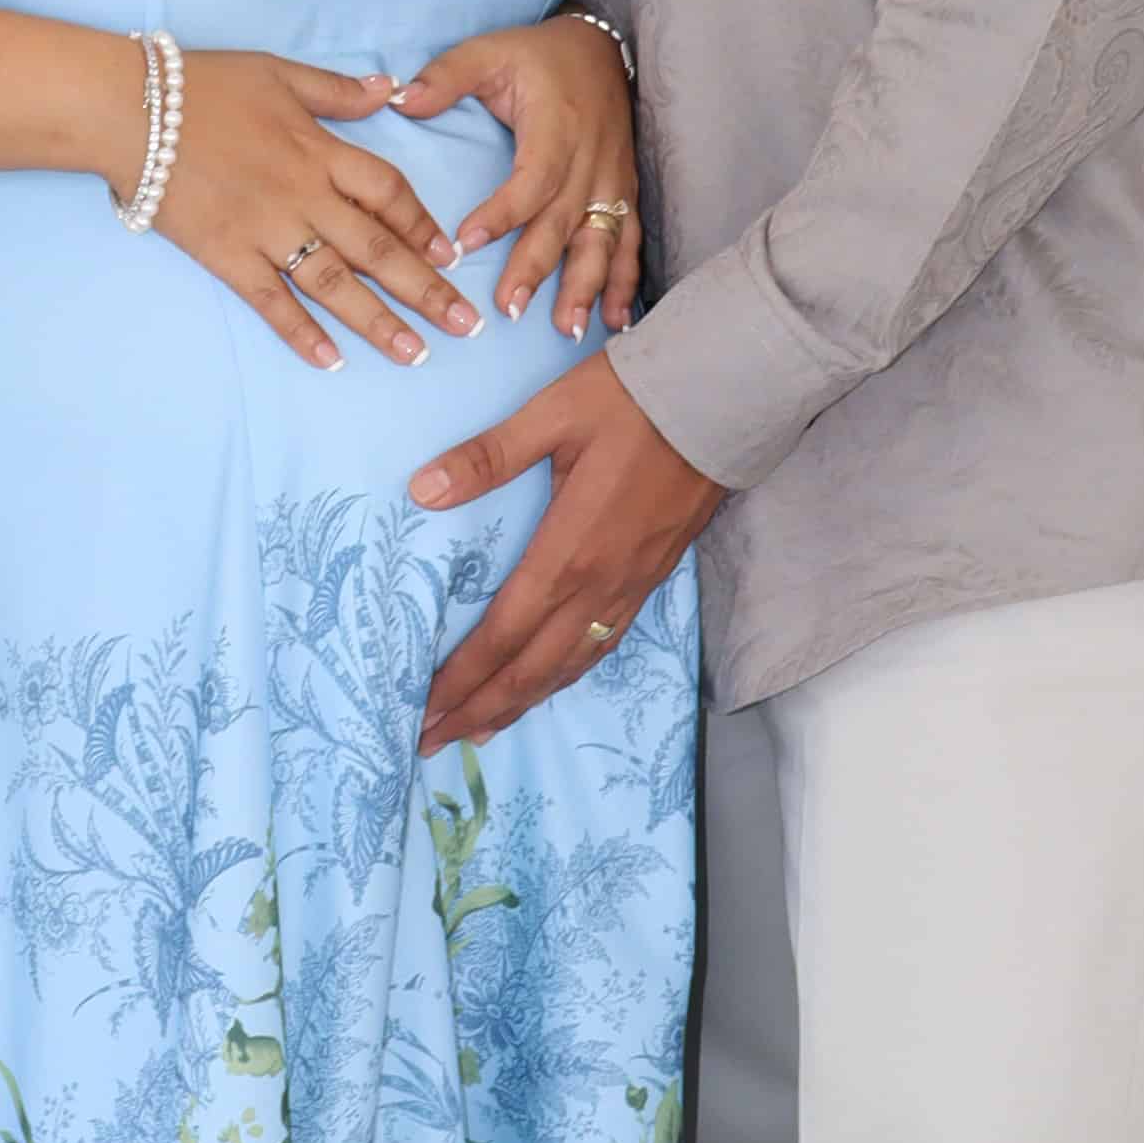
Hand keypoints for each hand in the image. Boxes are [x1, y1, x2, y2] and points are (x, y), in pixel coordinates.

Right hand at [158, 51, 483, 368]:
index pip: (388, 193)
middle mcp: (303, 195)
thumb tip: (391, 90)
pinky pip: (269, 301)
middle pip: (377, 247)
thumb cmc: (202, 85)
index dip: (423, 225)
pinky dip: (300, 332)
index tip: (449, 255)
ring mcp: (264, 230)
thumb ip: (337, 91)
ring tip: (414, 354)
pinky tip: (330, 360)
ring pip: (333, 282)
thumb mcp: (278, 73)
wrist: (129, 110)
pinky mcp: (225, 255)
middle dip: (426, 289)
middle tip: (464, 325)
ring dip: (377, 320)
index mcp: (319, 150)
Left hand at [386, 8, 643, 338]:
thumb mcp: (489, 51)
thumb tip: (399, 99)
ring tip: (567, 328)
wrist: (600, 50)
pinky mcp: (624, 193)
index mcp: (556, 126)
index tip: (464, 243)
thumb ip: (446, 76)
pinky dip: (624, 282)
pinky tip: (615, 320)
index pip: (533, 177)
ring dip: (586, 285)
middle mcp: (590, 158)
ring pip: (602, 239)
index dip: (502, 213)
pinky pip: (629, 241)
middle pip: (565, 220)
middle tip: (509, 307)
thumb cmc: (537, 56)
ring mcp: (612, 180)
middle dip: (538, 267)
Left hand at [411, 354, 719, 742]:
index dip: (460, 680)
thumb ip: (488, 457)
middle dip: (479, 710)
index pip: (502, 636)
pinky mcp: (651, 580)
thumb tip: (423, 490)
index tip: (419, 710)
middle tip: (431, 741)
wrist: (723, 401)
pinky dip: (568, 677)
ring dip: (521, 703)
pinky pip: (603, 647)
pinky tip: (550, 684)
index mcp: (567, 553)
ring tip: (480, 730)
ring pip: (570, 667)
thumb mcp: (552, 415)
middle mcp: (599, 585)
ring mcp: (630, 588)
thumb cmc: (633, 403)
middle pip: (532, 670)